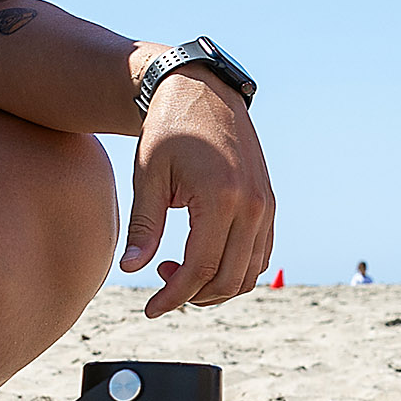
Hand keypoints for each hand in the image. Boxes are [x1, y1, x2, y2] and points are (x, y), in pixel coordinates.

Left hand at [121, 68, 274, 314]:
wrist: (202, 91)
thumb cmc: (168, 129)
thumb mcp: (148, 175)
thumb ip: (144, 226)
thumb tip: (132, 270)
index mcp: (221, 197)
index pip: (201, 268)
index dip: (174, 296)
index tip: (150, 309)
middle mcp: (252, 205)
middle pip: (229, 279)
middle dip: (193, 295)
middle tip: (160, 283)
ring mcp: (265, 204)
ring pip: (249, 272)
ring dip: (216, 286)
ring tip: (179, 270)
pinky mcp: (268, 202)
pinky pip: (260, 253)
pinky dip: (234, 269)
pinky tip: (203, 257)